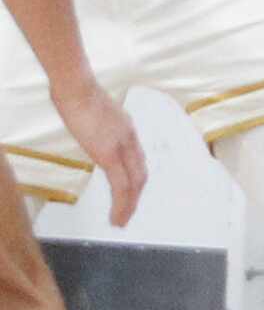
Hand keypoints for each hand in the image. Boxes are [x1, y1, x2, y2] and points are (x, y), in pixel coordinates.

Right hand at [50, 78, 145, 226]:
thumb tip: (88, 126)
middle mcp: (129, 138)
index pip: (136, 158)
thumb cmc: (76, 92)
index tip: (130, 192)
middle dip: (136, 196)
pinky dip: (122, 205)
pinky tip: (117, 217)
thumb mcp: (91, 108)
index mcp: (126, 126)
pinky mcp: (110, 156)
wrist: (77, 87)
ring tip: (121, 222)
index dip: (135, 177)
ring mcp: (121, 147)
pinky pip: (121, 187)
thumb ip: (95, 122)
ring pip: (134, 184)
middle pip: (140, 173)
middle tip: (128, 213)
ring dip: (129, 206)